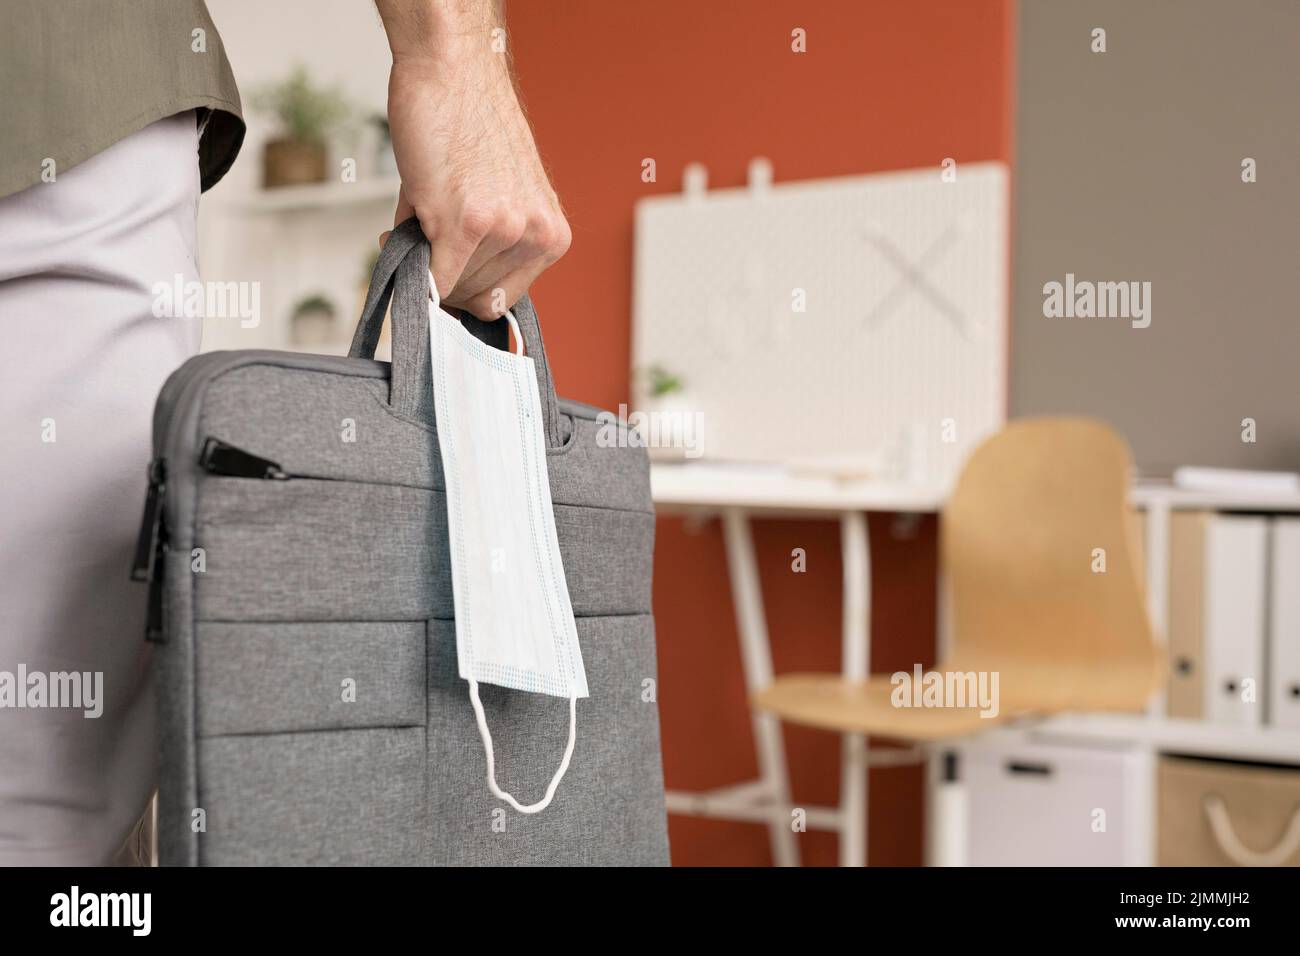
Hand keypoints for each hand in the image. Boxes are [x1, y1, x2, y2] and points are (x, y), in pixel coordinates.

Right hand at [380, 32, 569, 317]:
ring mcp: (505, 231)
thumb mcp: (500, 198)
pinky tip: (399, 236)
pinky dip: (412, 272)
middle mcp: (537, 236)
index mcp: (552, 235)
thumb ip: (488, 249)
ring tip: (421, 212)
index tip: (445, 276)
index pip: (504, 299)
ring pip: (450, 286)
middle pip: (475, 297)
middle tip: (423, 236)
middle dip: (442, 273)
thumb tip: (444, 289)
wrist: (453, 72)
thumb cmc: (470, 127)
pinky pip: (433, 279)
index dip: (466, 290)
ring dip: (422, 257)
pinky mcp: (467, 223)